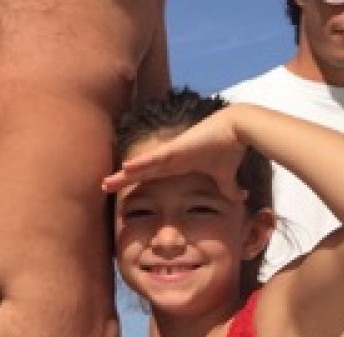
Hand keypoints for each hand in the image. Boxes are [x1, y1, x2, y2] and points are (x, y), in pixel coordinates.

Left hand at [101, 107, 245, 202]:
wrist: (239, 130)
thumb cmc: (229, 149)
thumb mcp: (225, 177)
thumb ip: (228, 189)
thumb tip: (241, 198)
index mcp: (176, 166)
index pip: (150, 177)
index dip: (135, 184)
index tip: (121, 192)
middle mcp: (169, 159)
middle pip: (139, 172)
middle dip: (121, 180)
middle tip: (102, 187)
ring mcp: (171, 153)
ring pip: (141, 166)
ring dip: (124, 175)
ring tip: (105, 182)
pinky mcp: (176, 148)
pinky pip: (155, 158)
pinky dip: (140, 163)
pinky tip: (124, 168)